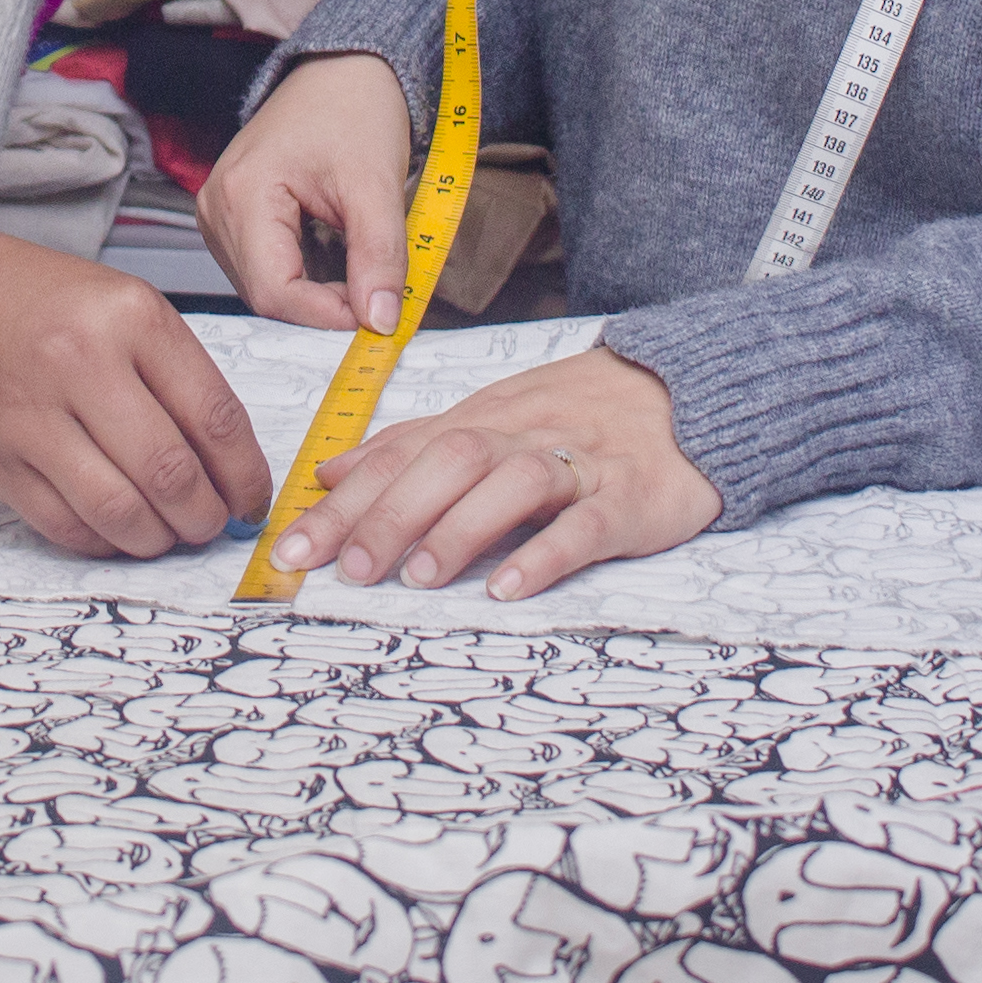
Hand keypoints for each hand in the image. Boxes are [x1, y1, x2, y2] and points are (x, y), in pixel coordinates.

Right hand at [0, 225, 278, 560]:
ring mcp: (29, 413)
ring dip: (155, 540)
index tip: (251, 500)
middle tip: (210, 526)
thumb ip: (172, 373)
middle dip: (203, 518)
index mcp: (130, 315)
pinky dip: (100, 542)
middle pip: (171, 473)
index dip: (246, 476)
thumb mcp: (117, 303)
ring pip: (118, 510)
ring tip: (165, 534)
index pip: (216, 417)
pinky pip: (62, 523)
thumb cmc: (29, 299)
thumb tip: (228, 464)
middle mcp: (80, 361)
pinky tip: (113, 531)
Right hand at [202, 50, 418, 331]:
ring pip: (266, 288)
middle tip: (376, 293)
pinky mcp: (233, 218)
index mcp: (241, 194)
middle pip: (266, 294)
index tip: (376, 316)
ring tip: (359, 268)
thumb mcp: (377, 184)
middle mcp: (216, 207)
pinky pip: (266, 269)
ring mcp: (219, 214)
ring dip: (315, 294)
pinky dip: (306, 278)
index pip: (273, 290)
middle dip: (324, 305)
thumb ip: (380, 256)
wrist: (346, 72)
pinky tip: (337, 258)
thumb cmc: (355, 110)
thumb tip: (380, 321)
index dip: (327, 314)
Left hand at [266, 346, 717, 600]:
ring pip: (513, 483)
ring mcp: (579, 464)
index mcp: (482, 419)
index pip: (403, 453)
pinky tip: (511, 587)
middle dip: (392, 513)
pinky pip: (587, 524)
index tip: (294, 546)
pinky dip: (547, 554)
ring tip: (420, 577)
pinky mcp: (631, 500)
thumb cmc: (576, 417)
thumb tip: (328, 473)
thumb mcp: (487, 421)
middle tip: (350, 568)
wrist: (687, 395)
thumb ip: (408, 448)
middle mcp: (522, 436)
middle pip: (450, 459)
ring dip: (460, 528)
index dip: (345, 500)